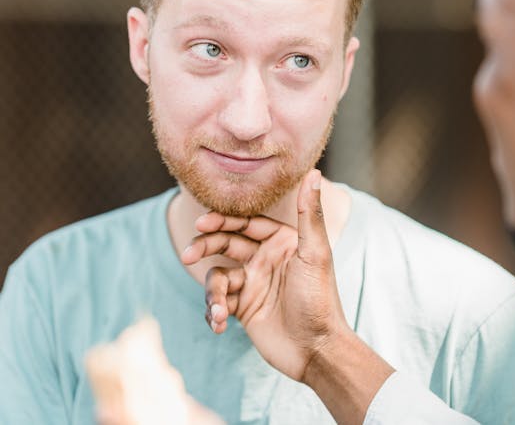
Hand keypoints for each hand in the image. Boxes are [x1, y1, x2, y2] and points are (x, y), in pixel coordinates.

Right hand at [180, 169, 350, 380]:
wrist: (316, 349)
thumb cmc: (319, 298)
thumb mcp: (315, 253)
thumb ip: (310, 213)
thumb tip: (314, 172)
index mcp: (283, 242)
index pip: (247, 223)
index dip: (224, 220)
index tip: (203, 222)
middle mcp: (266, 259)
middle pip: (226, 243)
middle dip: (205, 246)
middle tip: (188, 254)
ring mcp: (253, 284)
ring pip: (218, 276)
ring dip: (212, 292)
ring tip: (219, 309)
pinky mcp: (244, 309)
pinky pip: (218, 302)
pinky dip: (214, 312)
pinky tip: (219, 324)